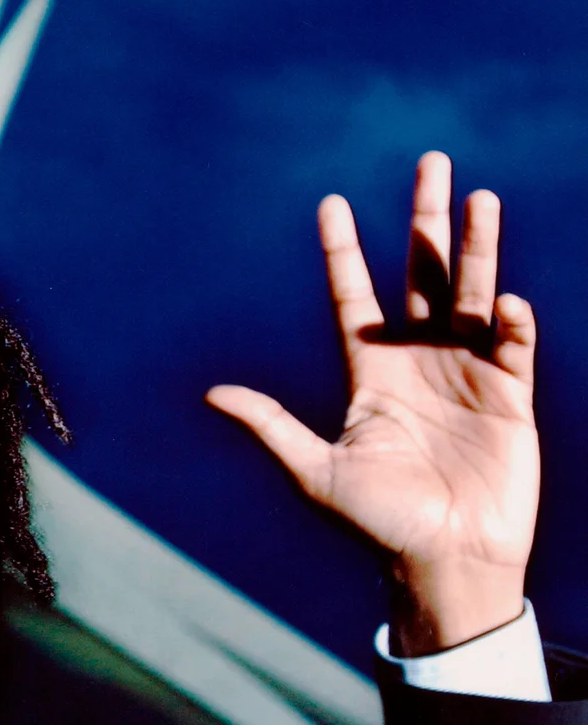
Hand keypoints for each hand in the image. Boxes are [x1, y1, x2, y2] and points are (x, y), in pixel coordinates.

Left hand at [207, 152, 538, 654]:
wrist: (442, 563)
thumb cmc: (376, 525)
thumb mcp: (315, 473)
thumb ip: (270, 426)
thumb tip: (213, 393)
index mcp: (369, 373)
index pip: (353, 297)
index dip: (343, 252)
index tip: (331, 203)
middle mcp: (418, 362)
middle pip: (423, 274)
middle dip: (426, 220)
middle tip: (431, 161)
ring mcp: (466, 374)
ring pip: (471, 292)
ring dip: (477, 246)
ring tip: (481, 196)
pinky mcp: (509, 395)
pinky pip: (511, 343)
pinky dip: (508, 320)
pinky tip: (503, 301)